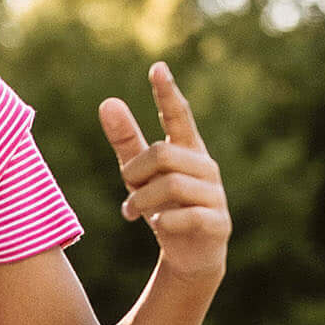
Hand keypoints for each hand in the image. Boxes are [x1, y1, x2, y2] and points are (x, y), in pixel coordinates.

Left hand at [97, 61, 228, 281]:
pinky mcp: (218, 222)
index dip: (167, 94)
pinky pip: (187, 215)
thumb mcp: (140, 175)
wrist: (190, 256)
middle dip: (135, 172)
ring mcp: (215, 194)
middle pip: (162, 153)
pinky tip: (158, 224)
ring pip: (171, 183)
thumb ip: (126, 141)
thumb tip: (107, 102)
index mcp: (188, 149)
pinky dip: (165, 220)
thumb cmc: (165, 206)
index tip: (157, 68)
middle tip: (127, 191)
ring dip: (142, 200)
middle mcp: (205, 166)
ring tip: (132, 213)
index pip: (179, 116)